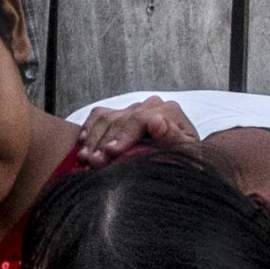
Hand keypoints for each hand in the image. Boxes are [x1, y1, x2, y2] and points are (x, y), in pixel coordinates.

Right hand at [76, 97, 199, 164]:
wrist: (182, 162)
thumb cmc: (185, 162)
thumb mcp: (187, 155)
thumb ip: (174, 138)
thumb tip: (157, 121)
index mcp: (169, 111)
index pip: (140, 119)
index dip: (123, 135)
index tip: (111, 152)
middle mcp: (150, 105)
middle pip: (120, 119)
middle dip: (104, 141)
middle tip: (93, 162)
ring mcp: (133, 108)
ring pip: (106, 118)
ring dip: (92, 138)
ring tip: (84, 158)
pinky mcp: (120, 113)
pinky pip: (99, 115)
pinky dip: (88, 129)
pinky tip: (82, 145)